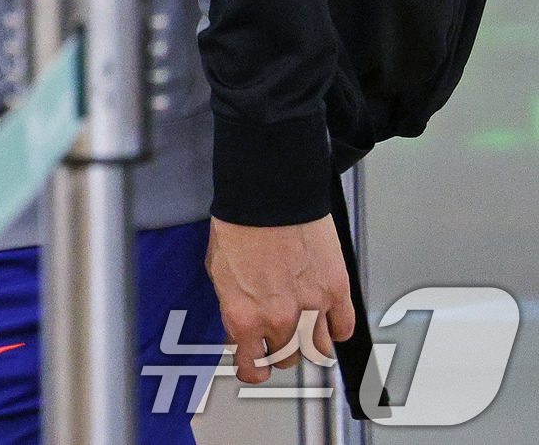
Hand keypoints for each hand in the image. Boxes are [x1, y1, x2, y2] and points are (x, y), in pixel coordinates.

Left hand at [207, 215, 354, 382]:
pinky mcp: (336, 291)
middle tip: (277, 331)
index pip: (253, 367)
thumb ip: (232, 305)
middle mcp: (278, 320)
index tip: (255, 368)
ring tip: (303, 322)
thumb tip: (239, 325)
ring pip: (318, 350)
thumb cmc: (239, 222)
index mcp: (243, 316)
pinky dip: (336, 326)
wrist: (268, 193)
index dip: (253, 369)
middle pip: (287, 358)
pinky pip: (343, 328)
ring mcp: (310, 309)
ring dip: (310, 340)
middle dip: (280, 347)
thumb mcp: (218, 270)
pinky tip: (327, 315)